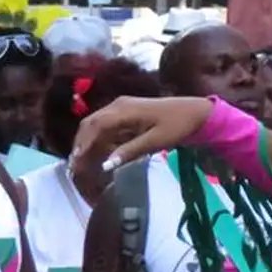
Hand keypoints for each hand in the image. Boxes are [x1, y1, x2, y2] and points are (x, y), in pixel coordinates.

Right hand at [71, 96, 214, 178]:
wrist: (195, 112)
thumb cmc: (178, 125)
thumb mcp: (157, 141)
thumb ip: (131, 151)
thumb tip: (106, 164)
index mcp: (124, 109)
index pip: (95, 126)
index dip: (83, 144)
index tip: (75, 163)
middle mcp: (118, 105)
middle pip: (90, 124)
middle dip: (80, 144)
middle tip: (75, 166)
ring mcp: (122, 107)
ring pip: (96, 124)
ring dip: (88, 142)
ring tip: (83, 162)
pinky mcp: (127, 112)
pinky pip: (106, 124)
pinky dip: (99, 138)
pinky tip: (99, 153)